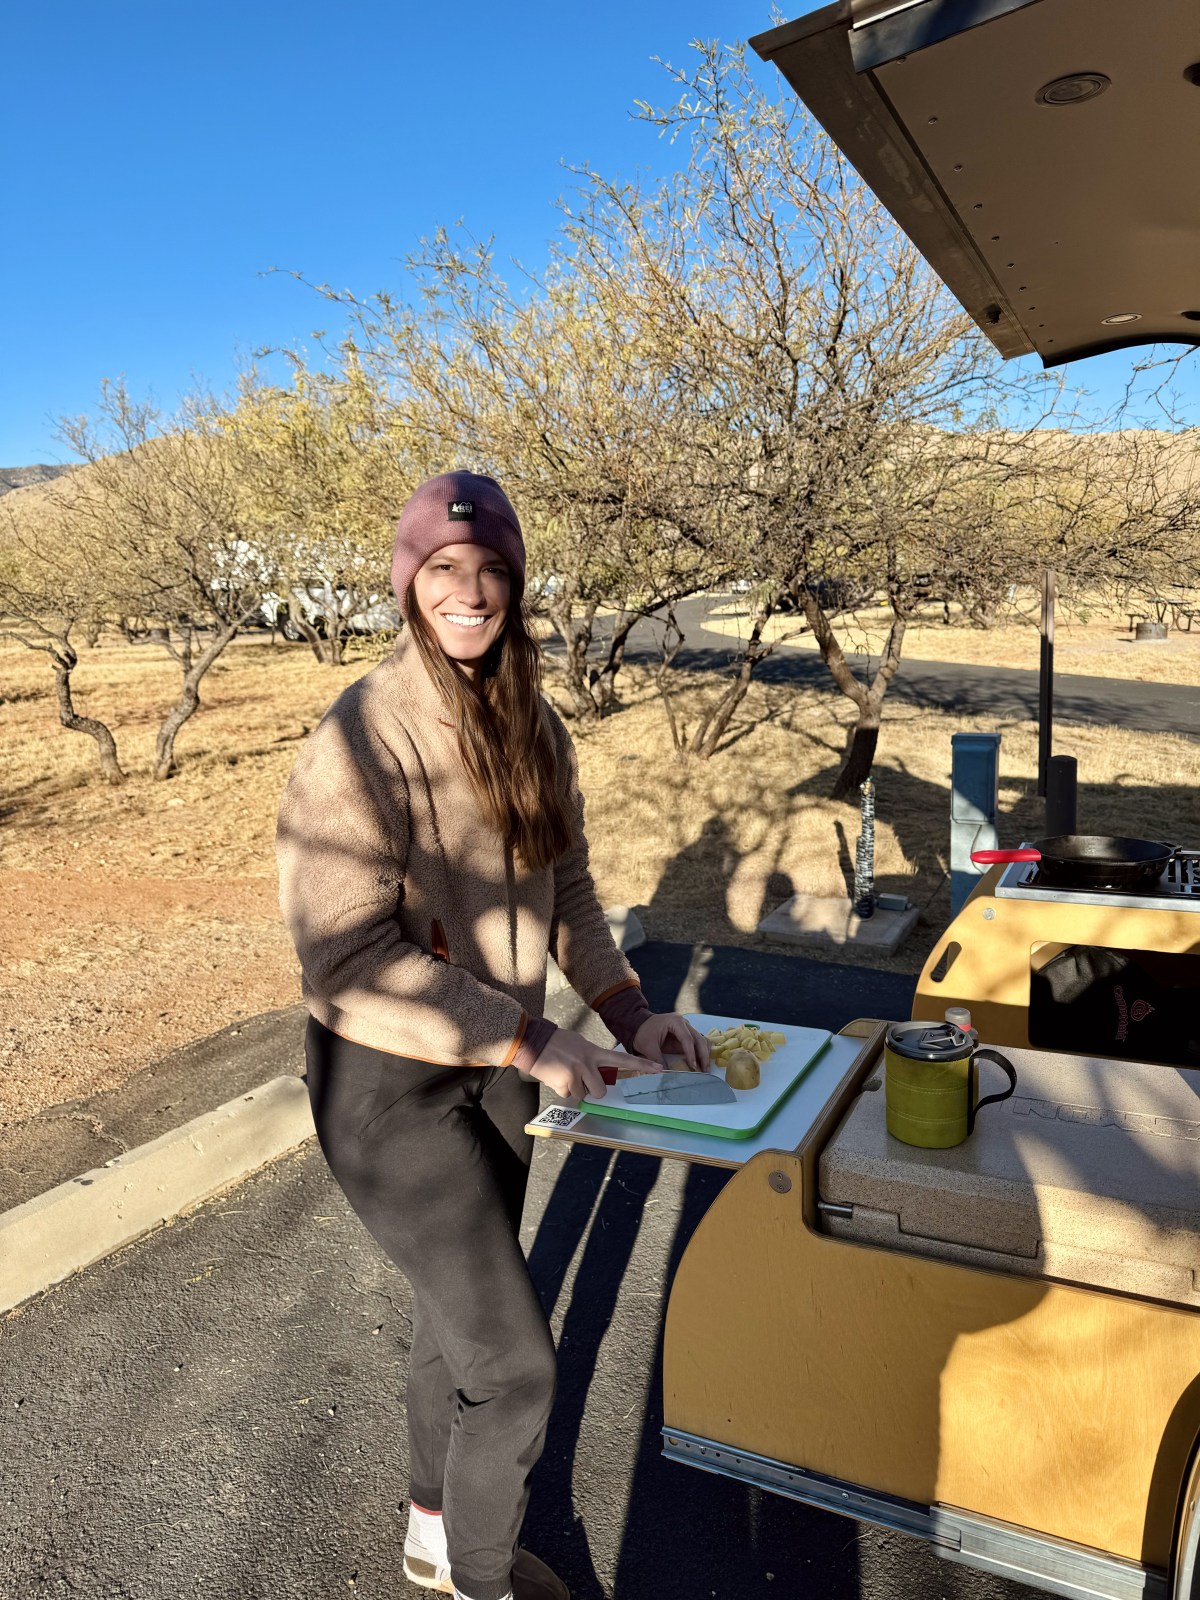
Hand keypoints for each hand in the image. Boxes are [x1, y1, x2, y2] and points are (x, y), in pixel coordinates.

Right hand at [528, 1027, 660, 1102]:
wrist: (533, 1041)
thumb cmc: (557, 1043)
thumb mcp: (580, 1045)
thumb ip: (593, 1058)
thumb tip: (599, 1072)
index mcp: (594, 1052)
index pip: (623, 1059)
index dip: (642, 1065)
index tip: (659, 1069)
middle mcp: (588, 1063)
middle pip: (601, 1091)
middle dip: (591, 1090)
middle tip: (579, 1079)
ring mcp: (576, 1073)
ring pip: (583, 1095)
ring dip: (574, 1089)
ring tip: (564, 1074)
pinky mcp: (563, 1082)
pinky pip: (568, 1095)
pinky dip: (561, 1089)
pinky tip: (555, 1076)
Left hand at [632, 1012, 710, 1071]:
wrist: (638, 1025)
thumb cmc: (642, 1032)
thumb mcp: (648, 1047)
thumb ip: (657, 1059)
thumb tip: (666, 1074)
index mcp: (675, 1021)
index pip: (687, 1039)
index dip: (692, 1054)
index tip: (693, 1067)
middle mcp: (684, 1023)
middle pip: (699, 1039)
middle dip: (703, 1056)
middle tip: (704, 1071)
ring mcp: (687, 1028)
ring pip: (702, 1041)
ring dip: (704, 1055)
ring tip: (704, 1070)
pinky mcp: (686, 1035)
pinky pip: (698, 1043)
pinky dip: (701, 1053)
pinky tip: (700, 1064)